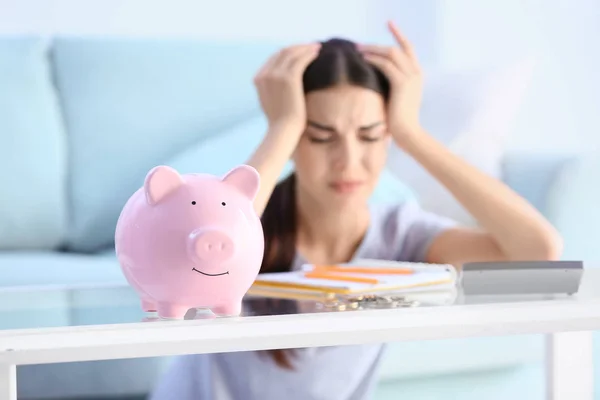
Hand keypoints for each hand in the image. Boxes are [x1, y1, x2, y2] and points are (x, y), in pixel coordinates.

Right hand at [253, 43, 320, 133]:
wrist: (283, 130)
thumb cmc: (280, 121)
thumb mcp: (271, 102)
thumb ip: (272, 88)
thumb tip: (280, 83)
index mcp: (258, 78)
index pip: (274, 58)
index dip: (288, 52)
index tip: (300, 52)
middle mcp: (265, 74)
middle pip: (282, 52)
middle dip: (297, 47)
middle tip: (310, 46)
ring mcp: (276, 75)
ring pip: (292, 53)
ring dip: (305, 48)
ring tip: (317, 47)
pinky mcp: (289, 78)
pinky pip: (301, 59)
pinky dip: (309, 54)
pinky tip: (317, 53)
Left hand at [359, 21, 423, 144]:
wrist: (408, 134)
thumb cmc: (400, 122)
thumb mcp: (396, 99)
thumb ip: (391, 86)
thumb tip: (375, 79)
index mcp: (417, 76)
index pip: (408, 49)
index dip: (399, 35)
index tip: (389, 24)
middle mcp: (416, 73)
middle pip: (399, 48)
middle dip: (379, 43)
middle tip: (361, 45)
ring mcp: (411, 77)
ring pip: (391, 53)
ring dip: (374, 50)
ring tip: (359, 51)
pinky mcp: (402, 83)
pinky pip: (386, 65)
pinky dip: (374, 60)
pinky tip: (364, 60)